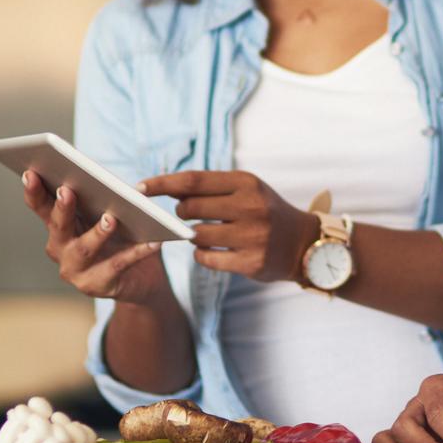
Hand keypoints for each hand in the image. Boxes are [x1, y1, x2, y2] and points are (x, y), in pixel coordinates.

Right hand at [21, 171, 169, 304]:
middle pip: (58, 226)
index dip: (34, 190)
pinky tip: (151, 242)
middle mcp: (60, 249)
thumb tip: (117, 182)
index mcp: (59, 226)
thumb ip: (105, 196)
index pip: (42, 206)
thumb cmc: (120, 235)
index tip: (31, 172)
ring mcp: (76, 270)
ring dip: (97, 233)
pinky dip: (135, 253)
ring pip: (84, 249)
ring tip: (111, 219)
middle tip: (67, 191)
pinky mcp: (98, 285)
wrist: (139, 277)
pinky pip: (118, 265)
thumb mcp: (109, 212)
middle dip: (62, 208)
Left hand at [140, 171, 318, 283]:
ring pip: (196, 235)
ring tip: (207, 232)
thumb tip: (168, 188)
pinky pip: (206, 258)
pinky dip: (202, 255)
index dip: (163, 183)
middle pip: (190, 208)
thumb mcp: (246, 190)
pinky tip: (214, 250)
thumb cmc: (266, 211)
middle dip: (181, 213)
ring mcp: (252, 235)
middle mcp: (250, 206)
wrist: (303, 242)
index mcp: (247, 183)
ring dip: (191, 236)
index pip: (193, 180)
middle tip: (188, 215)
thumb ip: (212, 188)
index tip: (139, 188)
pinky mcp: (251, 262)